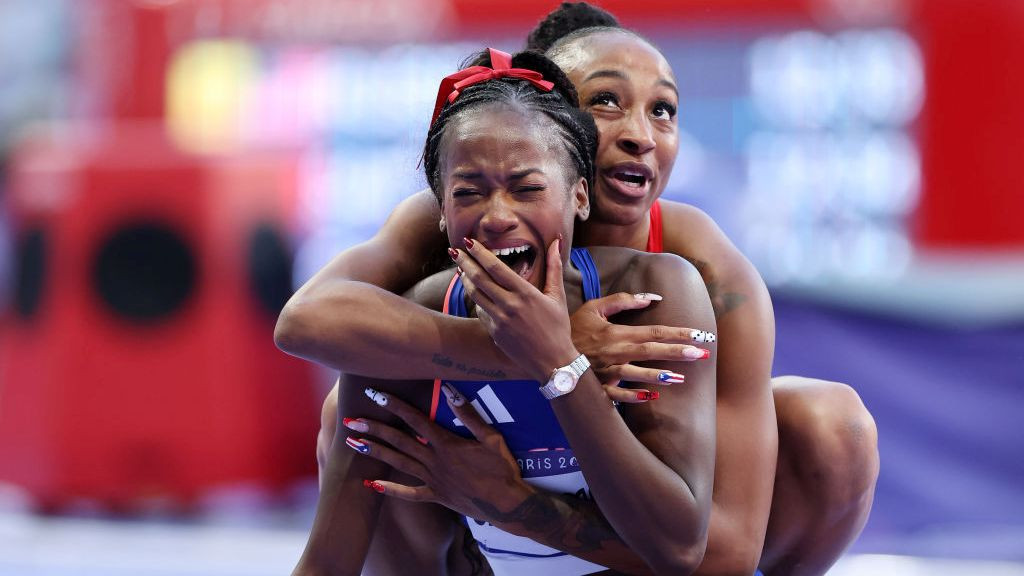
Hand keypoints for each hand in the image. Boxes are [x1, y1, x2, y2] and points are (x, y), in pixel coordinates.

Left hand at [342, 385, 530, 521]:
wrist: (507, 504)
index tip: (374, 394)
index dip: (394, 405)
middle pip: (398, 441)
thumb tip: (449, 391)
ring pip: (398, 463)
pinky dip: (391, 489)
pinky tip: (372, 485)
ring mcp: (432, 479)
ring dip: (375, 453)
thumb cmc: (502, 469)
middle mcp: (434, 460)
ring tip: (352, 443)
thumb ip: (469, 415)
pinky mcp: (436, 495)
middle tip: (350, 420)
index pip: (415, 419)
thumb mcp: (491, 437)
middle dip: (374, 429)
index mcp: (446, 443)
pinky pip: (409, 494)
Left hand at [453, 236, 576, 380]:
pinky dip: (477, 300)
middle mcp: (509, 306)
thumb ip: (554, 267)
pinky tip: (475, 293)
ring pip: (475, 295)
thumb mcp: (557, 296)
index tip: (469, 241)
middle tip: (454, 251)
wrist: (553, 363)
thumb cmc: (558, 327)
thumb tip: (557, 242)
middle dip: (464, 262)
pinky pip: (481, 312)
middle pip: (479, 279)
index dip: (480, 253)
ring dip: (465, 280)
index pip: (496, 267)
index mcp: (525, 293)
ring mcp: (500, 320)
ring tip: (460, 270)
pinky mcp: (495, 333)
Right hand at [570, 293, 714, 386]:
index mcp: (617, 333)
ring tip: (682, 378)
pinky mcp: (600, 387)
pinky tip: (652, 397)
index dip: (679, 332)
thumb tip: (651, 297)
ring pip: (639, 374)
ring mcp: (608, 371)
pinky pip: (619, 395)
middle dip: (679, 352)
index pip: (655, 331)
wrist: (548, 351)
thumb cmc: (574, 328)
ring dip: (660, 376)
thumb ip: (622, 301)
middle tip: (703, 354)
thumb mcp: (594, 308)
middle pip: (653, 351)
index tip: (700, 333)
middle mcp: (616, 352)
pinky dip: (634, 396)